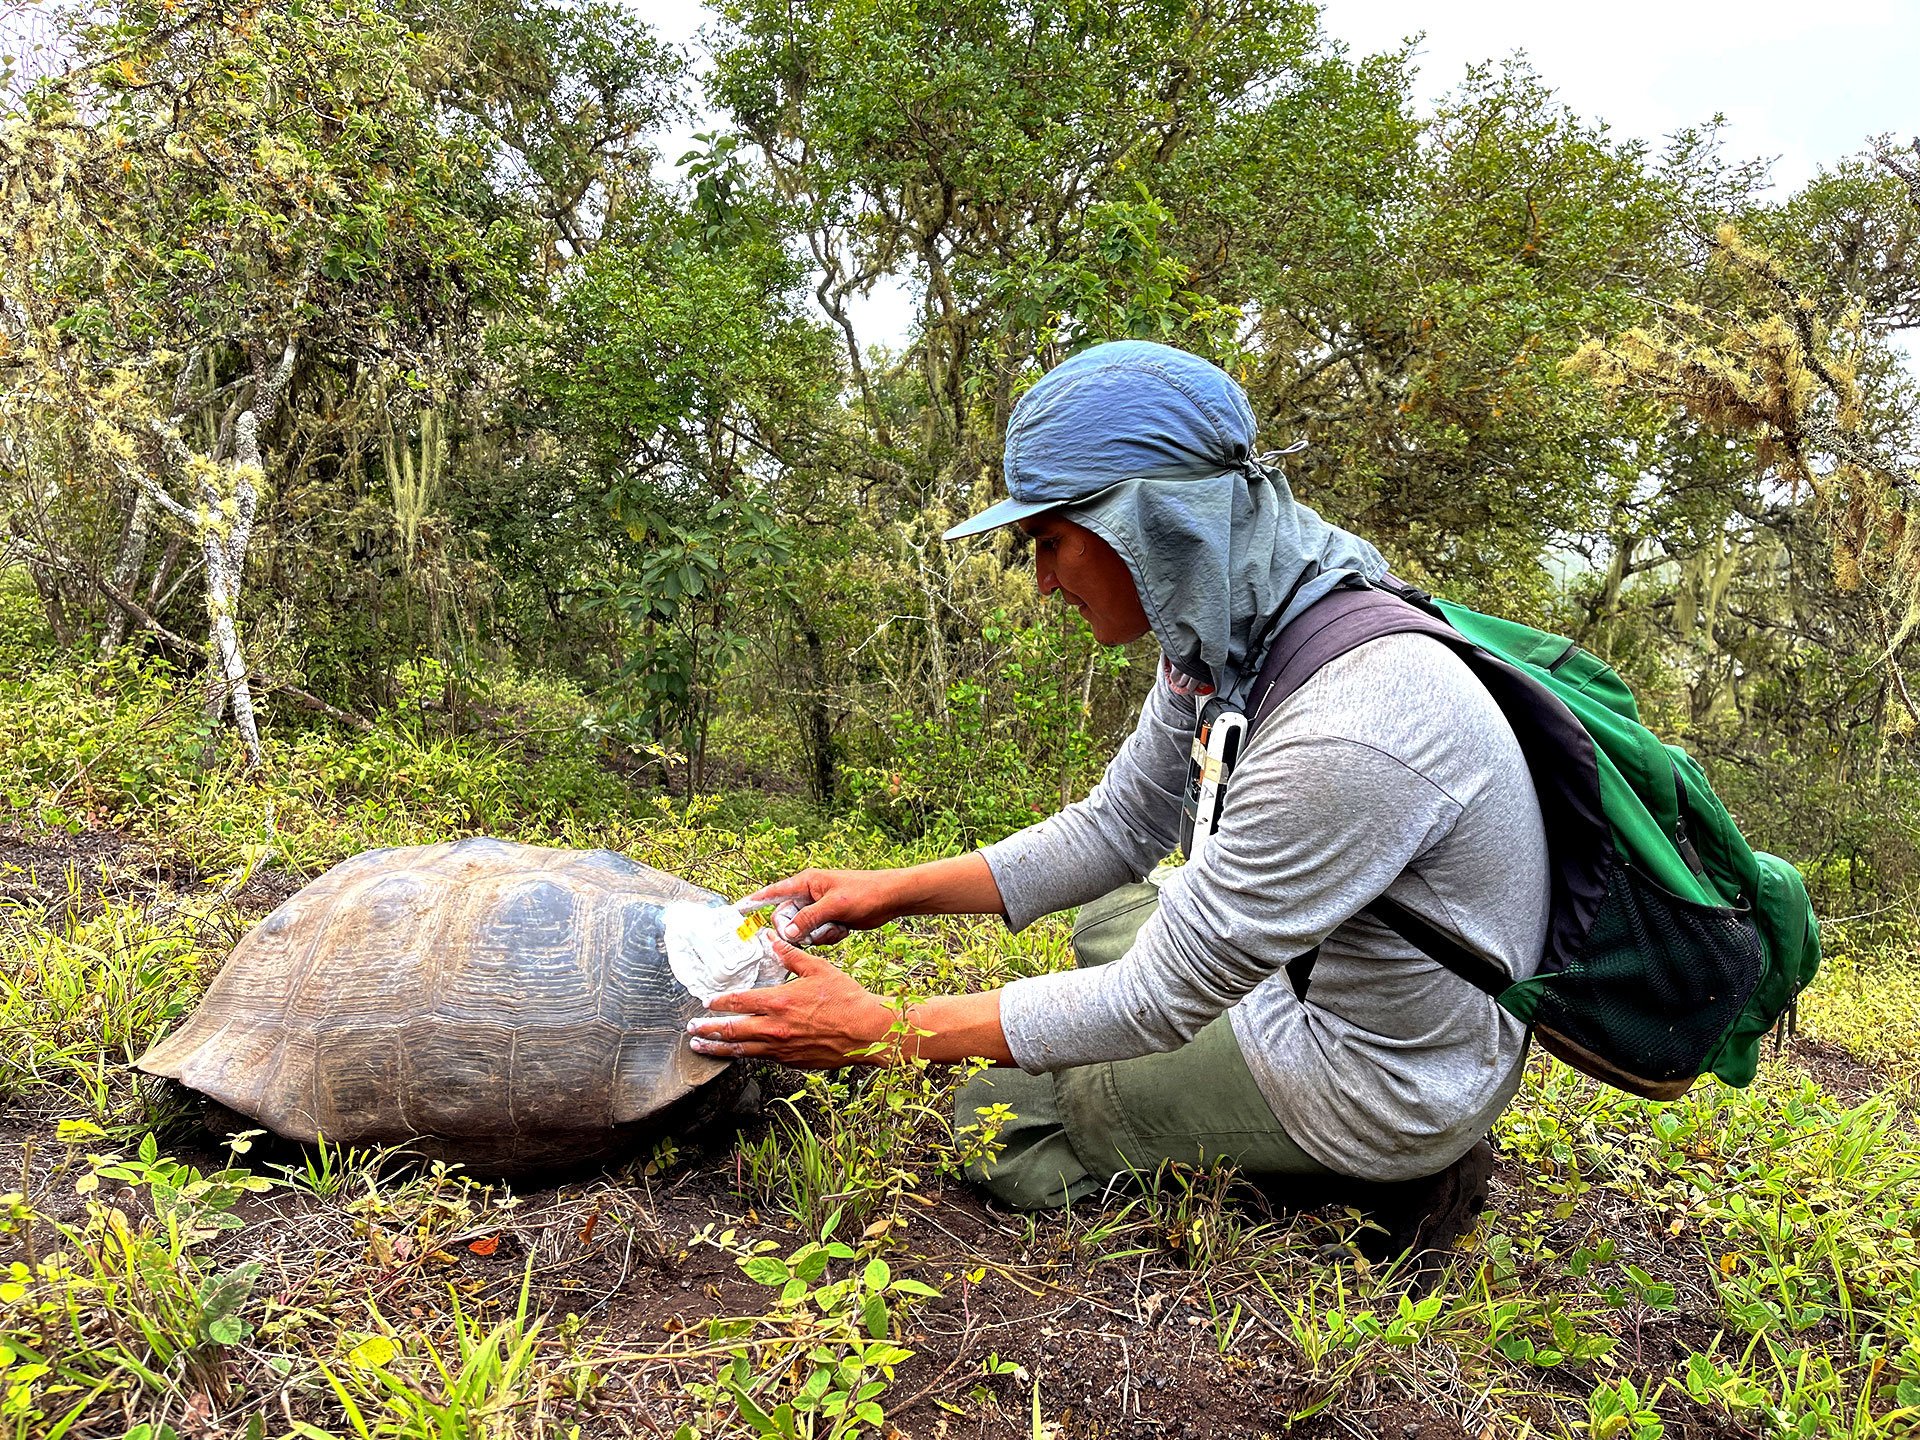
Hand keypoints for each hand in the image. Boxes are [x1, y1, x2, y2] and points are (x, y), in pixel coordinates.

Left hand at [686, 939, 910, 1066]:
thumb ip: (789, 955)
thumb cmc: (846, 998)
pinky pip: (759, 1059)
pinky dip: (742, 1056)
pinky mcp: (791, 1061)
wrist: (866, 1031)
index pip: (739, 1002)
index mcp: (779, 1002)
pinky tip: (736, 1054)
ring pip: (740, 1050)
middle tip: (691, 1028)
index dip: (719, 1002)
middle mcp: (774, 1028)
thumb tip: (770, 937)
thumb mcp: (818, 969)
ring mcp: (781, 1048)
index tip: (707, 1002)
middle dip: (707, 1029)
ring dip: (717, 1047)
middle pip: (731, 1030)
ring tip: (700, 1046)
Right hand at [737, 868, 908, 945]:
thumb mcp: (835, 905)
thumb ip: (809, 919)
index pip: (773, 892)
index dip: (754, 901)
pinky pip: (817, 936)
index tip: (736, 909)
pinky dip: (829, 937)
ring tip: (838, 926)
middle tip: (816, 931)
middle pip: (787, 919)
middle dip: (800, 930)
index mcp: (807, 883)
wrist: (891, 899)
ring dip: (819, 935)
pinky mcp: (828, 921)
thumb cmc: (865, 893)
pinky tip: (844, 929)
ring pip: (803, 931)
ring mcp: (819, 909)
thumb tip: (787, 934)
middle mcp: (809, 895)